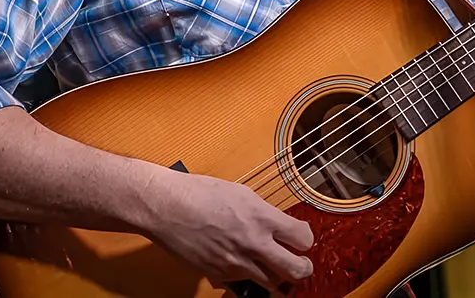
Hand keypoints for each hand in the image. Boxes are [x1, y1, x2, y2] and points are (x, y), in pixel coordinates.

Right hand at [144, 169, 313, 290]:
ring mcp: (236, 263)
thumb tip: (275, 225)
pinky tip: (240, 261)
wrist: (168, 207)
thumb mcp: (241, 193)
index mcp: (261, 217)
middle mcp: (253, 243)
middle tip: (302, 264)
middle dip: (303, 268)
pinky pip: (242, 282)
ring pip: (270, 281)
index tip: (302, 238)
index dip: (306, 239)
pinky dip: (246, 275)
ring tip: (272, 265)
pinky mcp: (218, 275)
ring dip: (274, 275)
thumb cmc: (200, 192)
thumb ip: (262, 213)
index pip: (302, 238)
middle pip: (295, 269)